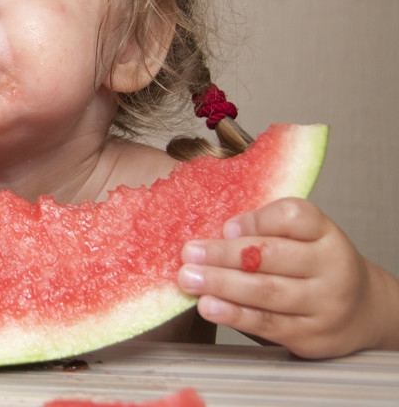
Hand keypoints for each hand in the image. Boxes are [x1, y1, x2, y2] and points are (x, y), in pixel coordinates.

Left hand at [177, 197, 398, 357]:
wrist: (362, 313)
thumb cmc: (313, 267)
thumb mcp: (302, 239)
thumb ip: (264, 232)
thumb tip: (211, 233)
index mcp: (326, 233)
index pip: (293, 216)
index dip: (255, 220)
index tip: (225, 226)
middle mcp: (332, 266)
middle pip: (272, 255)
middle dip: (225, 254)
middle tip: (189, 253)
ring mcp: (324, 303)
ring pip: (267, 291)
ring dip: (222, 284)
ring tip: (190, 279)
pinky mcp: (311, 335)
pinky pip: (267, 323)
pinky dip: (234, 314)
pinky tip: (209, 307)